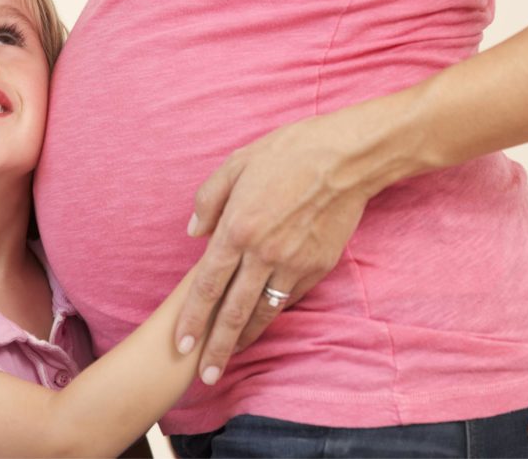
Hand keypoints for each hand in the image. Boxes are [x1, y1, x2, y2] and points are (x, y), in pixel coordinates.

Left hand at [174, 108, 378, 385]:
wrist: (346, 158)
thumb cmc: (288, 152)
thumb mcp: (237, 164)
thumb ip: (208, 200)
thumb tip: (194, 233)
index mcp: (238, 228)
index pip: (207, 285)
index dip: (192, 319)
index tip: (180, 345)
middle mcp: (263, 253)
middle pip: (233, 312)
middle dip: (216, 348)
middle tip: (203, 376)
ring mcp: (294, 263)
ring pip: (264, 311)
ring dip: (246, 338)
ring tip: (231, 356)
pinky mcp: (318, 266)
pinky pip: (291, 296)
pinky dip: (275, 311)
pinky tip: (263, 319)